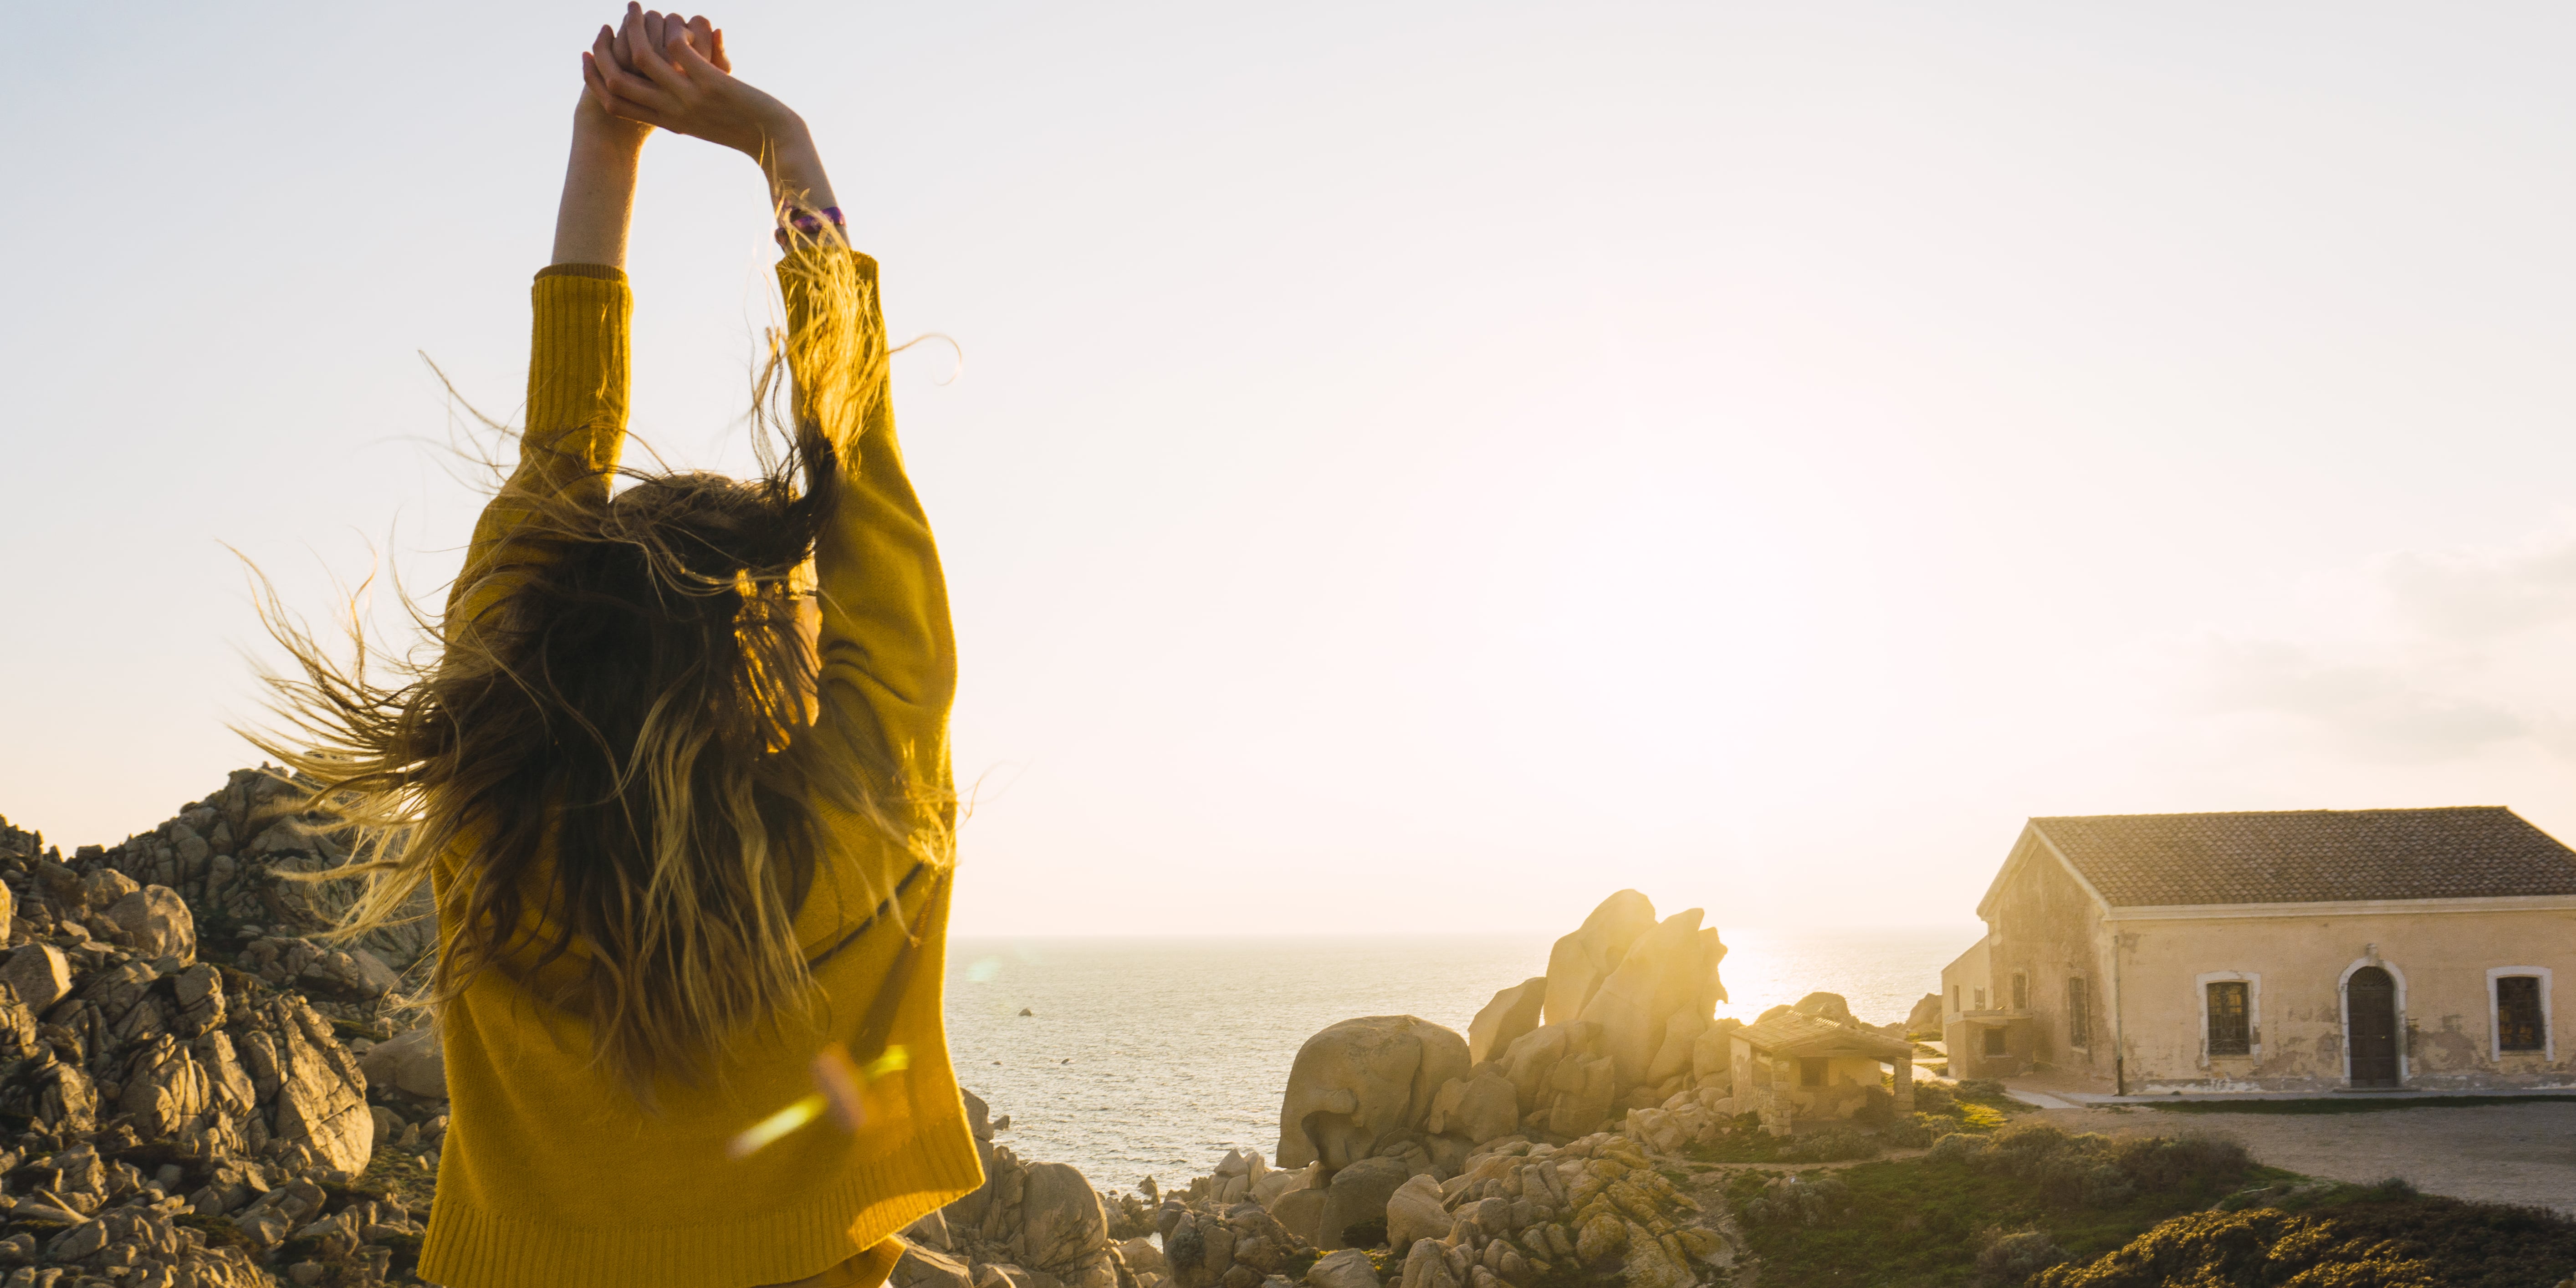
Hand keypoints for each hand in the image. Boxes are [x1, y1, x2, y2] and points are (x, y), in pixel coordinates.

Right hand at [585, 4, 790, 157]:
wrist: (777, 142)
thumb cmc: (748, 131)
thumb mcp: (708, 122)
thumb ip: (685, 109)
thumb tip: (671, 93)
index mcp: (669, 122)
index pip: (616, 104)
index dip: (594, 78)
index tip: (587, 55)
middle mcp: (673, 112)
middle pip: (618, 82)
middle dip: (603, 50)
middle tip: (606, 25)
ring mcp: (690, 97)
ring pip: (643, 57)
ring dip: (635, 27)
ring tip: (635, 8)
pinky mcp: (711, 84)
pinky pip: (678, 51)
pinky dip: (673, 32)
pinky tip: (676, 24)